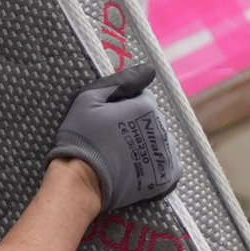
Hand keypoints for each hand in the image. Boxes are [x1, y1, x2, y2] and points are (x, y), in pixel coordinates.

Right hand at [52, 65, 179, 208]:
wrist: (81, 181)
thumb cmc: (81, 137)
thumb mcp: (89, 98)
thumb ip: (122, 81)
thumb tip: (150, 69)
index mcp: (146, 107)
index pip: (142, 97)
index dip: (124, 106)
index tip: (109, 119)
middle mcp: (162, 129)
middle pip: (153, 119)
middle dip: (138, 124)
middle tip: (113, 139)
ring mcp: (167, 154)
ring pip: (161, 140)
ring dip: (148, 144)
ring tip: (123, 155)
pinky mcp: (168, 177)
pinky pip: (168, 163)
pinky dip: (156, 164)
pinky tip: (137, 167)